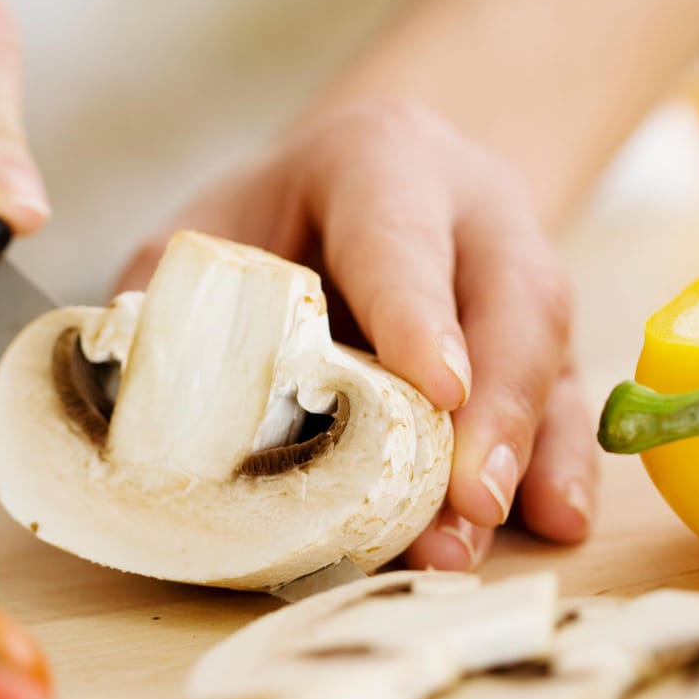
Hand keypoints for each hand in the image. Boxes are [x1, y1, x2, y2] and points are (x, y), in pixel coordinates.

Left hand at [114, 100, 598, 569]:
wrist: (366, 185)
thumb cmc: (275, 220)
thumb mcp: (209, 232)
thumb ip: (171, 304)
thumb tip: (126, 404)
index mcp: (381, 162)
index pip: (402, 238)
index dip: (418, 314)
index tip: (436, 390)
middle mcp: (474, 209)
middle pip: (509, 301)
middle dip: (494, 408)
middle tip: (468, 502)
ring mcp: (523, 270)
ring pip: (549, 353)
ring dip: (524, 451)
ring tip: (483, 536)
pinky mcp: (549, 336)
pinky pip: (572, 396)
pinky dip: (565, 463)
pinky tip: (557, 522)